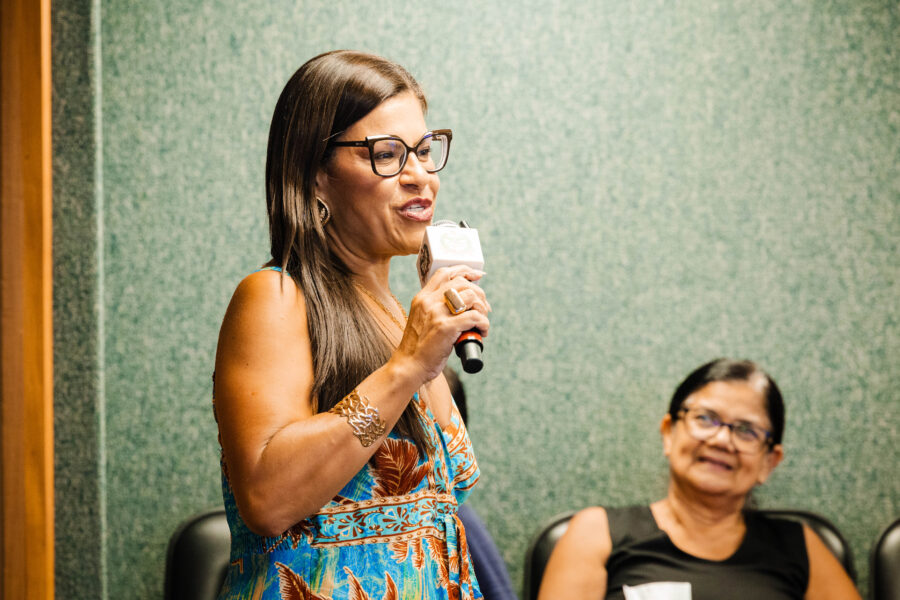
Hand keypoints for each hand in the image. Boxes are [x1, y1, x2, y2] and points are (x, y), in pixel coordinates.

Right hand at [393, 266, 490, 383]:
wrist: (409, 366)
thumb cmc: (418, 347)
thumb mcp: (421, 319)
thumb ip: (435, 308)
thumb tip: (461, 304)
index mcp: (422, 298)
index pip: (445, 272)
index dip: (465, 270)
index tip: (477, 276)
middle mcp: (429, 301)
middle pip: (463, 283)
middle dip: (479, 294)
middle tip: (484, 308)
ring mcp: (437, 313)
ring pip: (471, 297)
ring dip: (483, 308)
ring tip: (481, 321)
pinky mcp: (446, 327)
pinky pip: (475, 317)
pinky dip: (484, 324)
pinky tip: (482, 332)